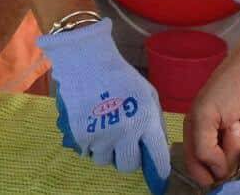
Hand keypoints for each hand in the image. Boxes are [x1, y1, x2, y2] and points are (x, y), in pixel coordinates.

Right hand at [38, 19, 170, 193]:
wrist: (86, 61)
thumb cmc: (121, 76)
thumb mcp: (148, 95)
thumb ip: (154, 123)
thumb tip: (156, 148)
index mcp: (146, 120)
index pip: (158, 157)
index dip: (159, 171)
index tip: (159, 179)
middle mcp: (125, 132)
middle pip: (128, 165)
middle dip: (129, 157)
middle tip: (126, 144)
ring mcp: (101, 136)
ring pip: (106, 160)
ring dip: (108, 150)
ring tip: (106, 129)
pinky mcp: (80, 136)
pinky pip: (87, 152)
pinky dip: (91, 143)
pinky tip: (92, 124)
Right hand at [186, 51, 239, 183]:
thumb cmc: (227, 89)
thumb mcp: (204, 115)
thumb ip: (203, 150)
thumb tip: (220, 173)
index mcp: (197, 135)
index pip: (197, 168)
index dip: (206, 172)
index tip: (218, 168)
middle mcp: (217, 143)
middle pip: (224, 168)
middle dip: (230, 147)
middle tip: (233, 123)